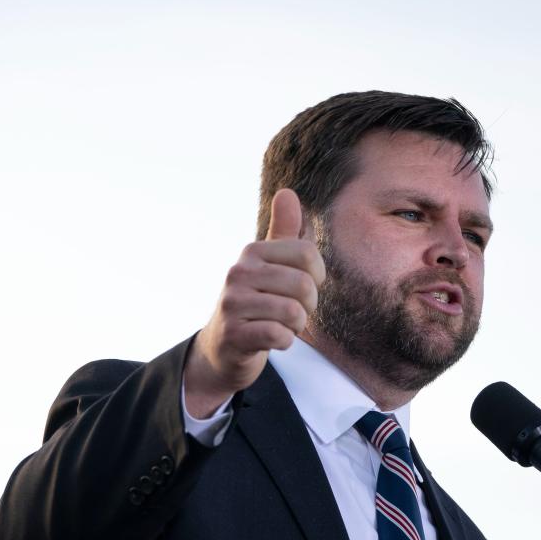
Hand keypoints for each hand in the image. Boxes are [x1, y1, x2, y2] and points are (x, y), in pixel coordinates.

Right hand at [184, 189, 325, 417]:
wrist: (223, 348)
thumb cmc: (256, 303)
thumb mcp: (270, 265)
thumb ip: (284, 232)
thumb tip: (287, 192)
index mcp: (251, 252)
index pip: (308, 254)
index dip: (316, 276)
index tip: (301, 288)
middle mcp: (238, 273)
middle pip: (304, 285)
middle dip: (307, 306)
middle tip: (291, 312)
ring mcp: (233, 304)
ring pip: (293, 313)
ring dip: (295, 326)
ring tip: (280, 325)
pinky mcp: (234, 334)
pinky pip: (279, 335)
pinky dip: (283, 342)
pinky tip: (271, 339)